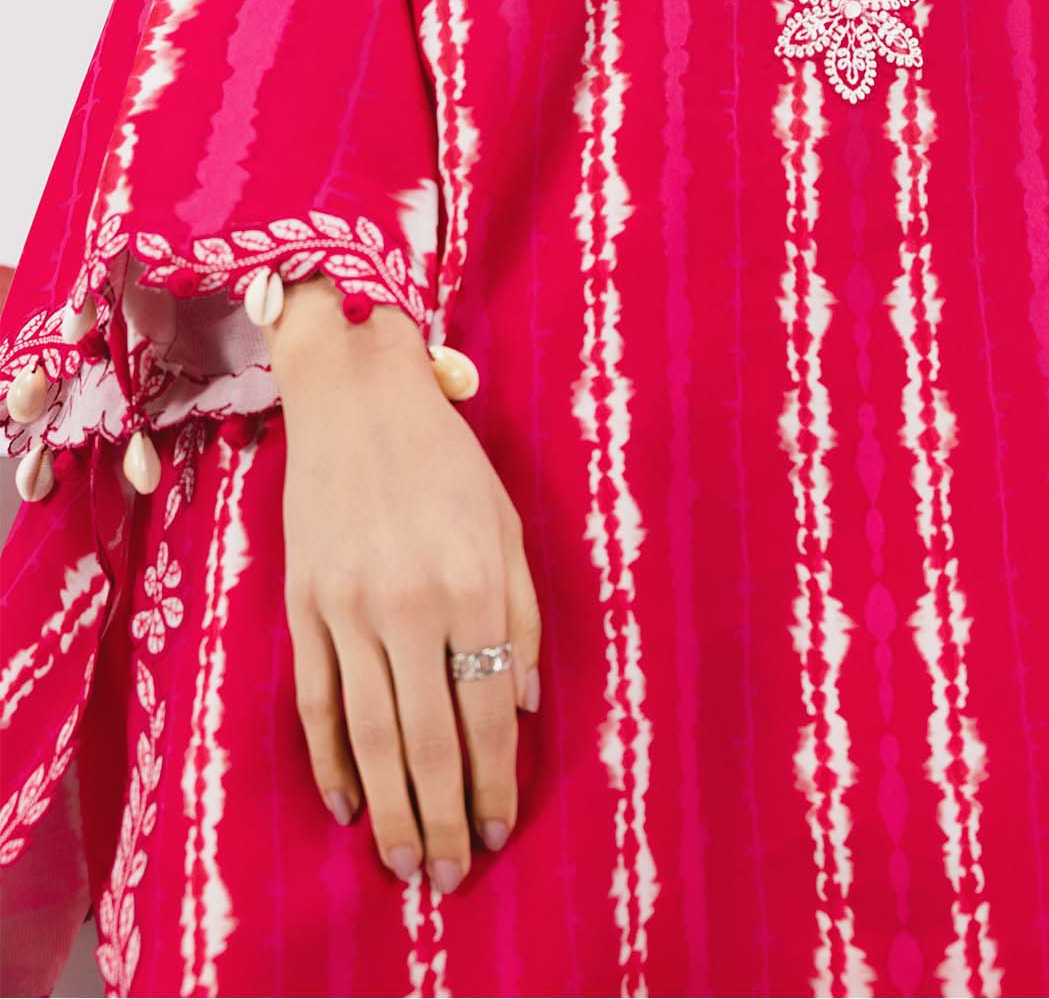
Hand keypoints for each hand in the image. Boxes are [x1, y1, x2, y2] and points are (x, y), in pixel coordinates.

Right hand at [268, 277, 542, 897]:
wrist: (355, 397)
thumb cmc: (445, 458)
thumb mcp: (507, 523)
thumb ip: (520, 616)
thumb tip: (517, 707)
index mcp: (473, 585)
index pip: (486, 713)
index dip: (493, 782)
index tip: (497, 831)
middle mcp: (410, 606)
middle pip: (426, 741)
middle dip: (440, 820)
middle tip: (446, 877)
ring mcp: (348, 610)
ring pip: (368, 736)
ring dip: (388, 809)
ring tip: (401, 862)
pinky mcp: (303, 606)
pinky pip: (315, 703)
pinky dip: (328, 762)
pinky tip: (345, 804)